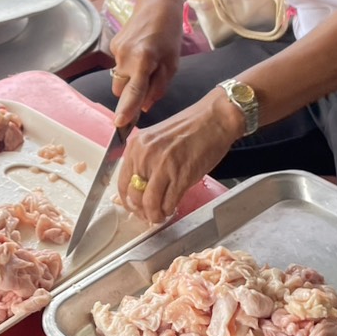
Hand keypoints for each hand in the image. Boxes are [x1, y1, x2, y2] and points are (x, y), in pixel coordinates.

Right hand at [107, 0, 185, 126]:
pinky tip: (141, 53)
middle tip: (148, 83)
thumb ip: (158, 87)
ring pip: (119, 77)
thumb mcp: (172, 64)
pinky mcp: (113, 45)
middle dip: (130, 93)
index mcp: (143, 60)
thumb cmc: (169, 33)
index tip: (119, 125)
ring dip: (130, 78)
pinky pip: (119, 65)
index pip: (133, 92)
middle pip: (120, 89)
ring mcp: (116, 50)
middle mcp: (125, 56)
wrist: (156, 3)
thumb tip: (145, 106)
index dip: (126, 109)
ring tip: (147, 63)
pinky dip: (129, 66)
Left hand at [116, 93, 242, 222]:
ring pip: (150, 203)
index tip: (134, 207)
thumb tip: (140, 186)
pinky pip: (169, 202)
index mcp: (137, 145)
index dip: (128, 200)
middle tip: (149, 215)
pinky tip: (171, 209)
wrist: (214, 119)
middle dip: (141, 211)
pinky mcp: (181, 176)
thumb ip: (146, 160)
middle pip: (134, 195)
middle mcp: (145, 155)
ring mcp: (163, 166)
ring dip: (154, 215)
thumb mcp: (158, 140)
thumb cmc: (191, 128)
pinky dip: (169, 210)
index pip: (123, 182)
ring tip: (160, 216)